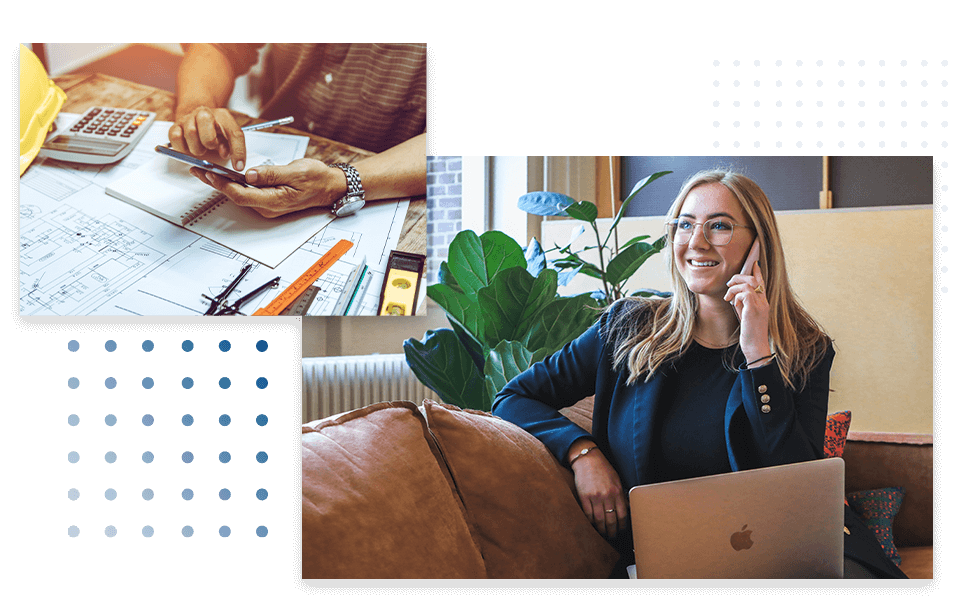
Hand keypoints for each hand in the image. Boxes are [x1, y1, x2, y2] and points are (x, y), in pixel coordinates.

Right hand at [169, 106, 246, 171]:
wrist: (198, 120)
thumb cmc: (215, 131)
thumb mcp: (228, 138)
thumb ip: (231, 147)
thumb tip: (224, 153)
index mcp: (223, 117)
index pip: (234, 133)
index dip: (238, 151)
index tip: (238, 166)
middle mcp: (204, 113)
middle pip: (205, 120)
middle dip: (209, 140)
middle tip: (211, 147)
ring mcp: (188, 118)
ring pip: (190, 131)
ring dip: (197, 147)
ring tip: (201, 149)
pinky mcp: (175, 127)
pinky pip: (176, 137)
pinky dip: (182, 147)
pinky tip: (189, 148)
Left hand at [190, 158, 346, 218]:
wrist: (330, 186)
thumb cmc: (316, 178)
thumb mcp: (295, 171)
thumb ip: (271, 174)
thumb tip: (249, 174)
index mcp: (274, 201)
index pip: (241, 194)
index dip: (222, 183)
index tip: (208, 172)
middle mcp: (268, 207)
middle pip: (236, 196)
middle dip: (215, 182)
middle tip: (197, 169)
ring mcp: (268, 205)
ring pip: (239, 195)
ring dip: (223, 183)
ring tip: (205, 170)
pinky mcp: (268, 200)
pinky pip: (247, 193)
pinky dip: (234, 184)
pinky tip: (225, 175)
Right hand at [570, 447, 628, 538]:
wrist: (588, 459)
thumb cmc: (603, 468)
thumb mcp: (617, 479)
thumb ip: (621, 494)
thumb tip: (625, 508)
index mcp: (617, 492)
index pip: (622, 515)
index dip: (622, 526)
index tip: (621, 530)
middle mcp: (607, 496)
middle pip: (611, 520)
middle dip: (612, 531)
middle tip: (612, 536)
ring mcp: (595, 497)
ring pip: (599, 520)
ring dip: (601, 529)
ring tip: (602, 533)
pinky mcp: (584, 497)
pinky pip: (588, 514)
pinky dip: (591, 522)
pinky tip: (592, 524)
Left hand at [724, 260, 770, 363]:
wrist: (756, 347)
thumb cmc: (750, 334)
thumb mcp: (746, 316)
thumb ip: (743, 305)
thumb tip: (734, 297)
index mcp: (763, 302)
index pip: (762, 282)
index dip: (757, 272)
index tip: (754, 263)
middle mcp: (764, 302)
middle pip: (753, 279)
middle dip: (739, 277)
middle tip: (728, 284)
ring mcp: (760, 305)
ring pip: (748, 284)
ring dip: (734, 287)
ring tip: (728, 296)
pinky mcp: (754, 309)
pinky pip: (745, 293)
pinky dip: (736, 296)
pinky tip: (733, 304)